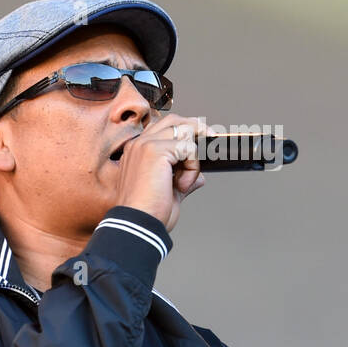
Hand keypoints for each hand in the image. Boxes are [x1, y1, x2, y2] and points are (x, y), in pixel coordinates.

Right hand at [114, 114, 206, 232]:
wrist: (138, 224)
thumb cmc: (148, 213)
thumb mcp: (168, 193)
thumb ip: (182, 179)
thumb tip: (199, 178)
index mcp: (136, 152)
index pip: (164, 129)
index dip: (186, 134)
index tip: (201, 144)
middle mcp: (138, 144)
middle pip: (175, 121)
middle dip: (196, 128)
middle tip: (211, 138)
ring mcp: (146, 145)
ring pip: (185, 132)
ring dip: (193, 156)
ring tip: (184, 181)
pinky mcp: (156, 151)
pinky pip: (189, 148)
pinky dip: (193, 168)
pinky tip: (181, 185)